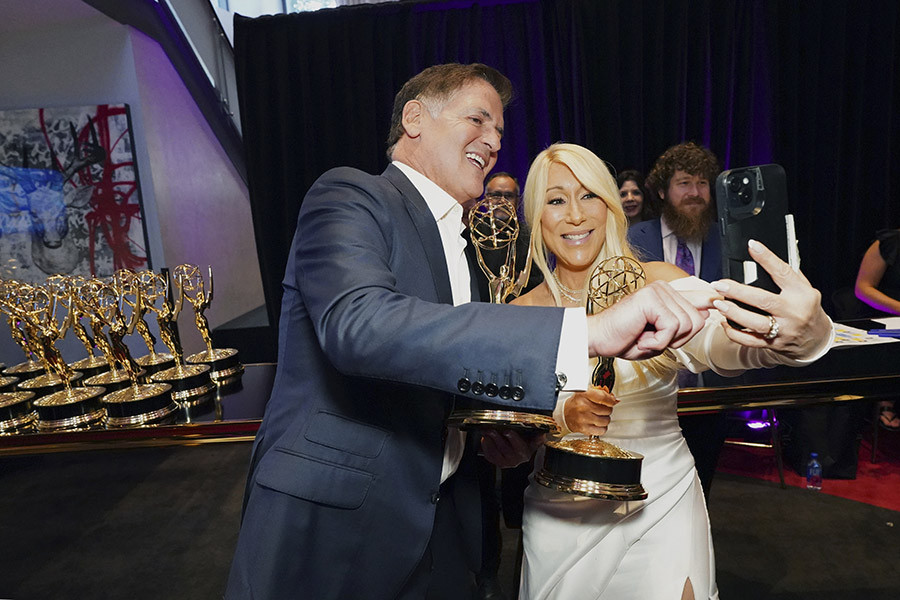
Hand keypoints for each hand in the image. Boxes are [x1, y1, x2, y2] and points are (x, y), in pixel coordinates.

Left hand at [480, 428, 545, 468]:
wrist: (522, 453)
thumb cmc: (527, 443)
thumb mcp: (534, 439)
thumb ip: (537, 437)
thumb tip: (540, 433)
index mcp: (526, 452)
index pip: (520, 446)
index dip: (513, 439)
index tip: (507, 431)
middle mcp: (516, 459)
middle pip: (505, 449)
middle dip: (496, 438)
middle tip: (489, 429)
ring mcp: (506, 462)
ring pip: (496, 453)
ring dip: (489, 441)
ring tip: (485, 431)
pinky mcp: (498, 463)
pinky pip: (490, 456)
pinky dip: (485, 447)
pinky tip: (485, 438)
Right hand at [564, 387, 616, 435]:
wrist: (565, 414)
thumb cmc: (576, 403)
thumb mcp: (586, 393)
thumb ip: (601, 393)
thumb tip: (615, 400)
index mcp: (583, 395)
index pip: (603, 397)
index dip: (611, 400)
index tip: (613, 401)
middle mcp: (583, 406)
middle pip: (607, 410)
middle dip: (607, 410)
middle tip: (602, 409)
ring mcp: (583, 418)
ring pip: (606, 420)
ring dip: (605, 419)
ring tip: (599, 416)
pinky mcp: (584, 429)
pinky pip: (602, 430)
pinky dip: (602, 428)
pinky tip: (597, 423)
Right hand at [586, 280, 715, 359]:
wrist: (598, 339)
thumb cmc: (624, 338)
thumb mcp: (660, 335)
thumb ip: (682, 323)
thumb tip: (708, 311)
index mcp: (666, 294)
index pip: (699, 297)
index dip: (712, 300)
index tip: (722, 296)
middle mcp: (663, 288)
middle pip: (697, 319)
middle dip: (678, 339)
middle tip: (653, 339)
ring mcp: (657, 291)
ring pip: (687, 325)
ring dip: (666, 341)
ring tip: (645, 337)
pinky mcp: (651, 299)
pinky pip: (672, 328)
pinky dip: (658, 342)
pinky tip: (641, 338)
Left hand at [710, 239, 831, 358]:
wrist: (816, 339)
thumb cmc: (807, 309)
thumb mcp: (805, 289)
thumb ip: (788, 275)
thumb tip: (766, 256)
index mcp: (801, 294)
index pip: (783, 272)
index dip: (767, 258)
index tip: (752, 245)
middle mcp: (793, 312)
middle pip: (763, 300)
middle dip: (738, 291)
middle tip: (720, 284)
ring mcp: (783, 330)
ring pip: (754, 323)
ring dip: (733, 312)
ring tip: (719, 303)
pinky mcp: (773, 343)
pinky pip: (750, 341)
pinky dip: (734, 332)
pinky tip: (724, 322)